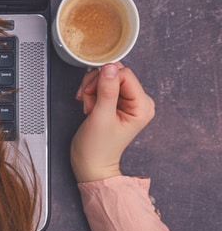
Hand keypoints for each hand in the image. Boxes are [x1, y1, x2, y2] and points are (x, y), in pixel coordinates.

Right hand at [70, 63, 155, 181]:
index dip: (104, 80)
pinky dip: (91, 93)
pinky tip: (89, 106)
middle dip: (96, 84)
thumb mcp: (101, 116)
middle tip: (88, 100)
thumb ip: (107, 90)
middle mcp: (138, 101)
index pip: (124, 75)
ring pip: (107, 78)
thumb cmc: (98, 147)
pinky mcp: (117, 102)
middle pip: (116, 74)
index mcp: (142, 106)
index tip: (91, 94)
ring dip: (92, 89)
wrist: (90, 164)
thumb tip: (109, 67)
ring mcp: (128, 102)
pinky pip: (103, 86)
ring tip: (88, 107)